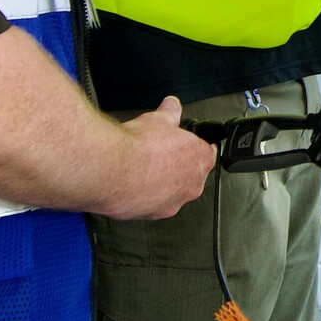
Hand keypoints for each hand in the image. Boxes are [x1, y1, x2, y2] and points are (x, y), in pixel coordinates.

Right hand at [109, 99, 214, 220]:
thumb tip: (172, 106)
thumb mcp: (157, 119)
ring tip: (143, 169)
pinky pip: (153, 204)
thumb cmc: (138, 147)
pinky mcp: (152, 215)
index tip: (185, 143)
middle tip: (160, 155)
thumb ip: (169, 113)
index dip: (194, 146)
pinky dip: (145, 196)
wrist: (113, 170)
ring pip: (172, 193)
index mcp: (200, 159)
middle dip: (177, 166)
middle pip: (191, 175)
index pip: (207, 152)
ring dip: (162, 183)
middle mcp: (192, 185)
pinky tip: (133, 183)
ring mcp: (173, 203)